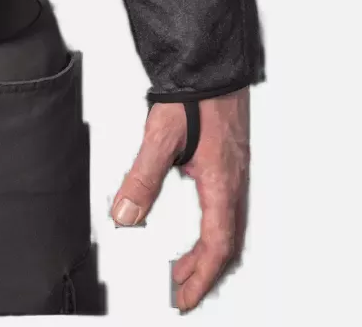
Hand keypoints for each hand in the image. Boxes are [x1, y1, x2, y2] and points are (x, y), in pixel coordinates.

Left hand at [109, 88, 249, 312]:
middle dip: (203, 272)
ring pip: (229, 226)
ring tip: (184, 264)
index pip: (216, 247)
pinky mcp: (229, 160)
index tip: (182, 297)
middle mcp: (234, 183)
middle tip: (180, 289)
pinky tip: (196, 222)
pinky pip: (227, 208)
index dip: (199, 278)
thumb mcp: (161, 139)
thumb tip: (125, 215)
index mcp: (221, 185)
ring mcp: (235, 171)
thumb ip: (142, 179)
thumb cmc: (195, 96)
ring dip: (208, 251)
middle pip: (226, 244)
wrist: (212, 64)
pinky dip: (213, 228)